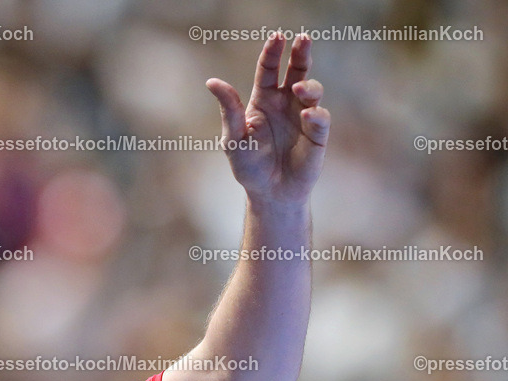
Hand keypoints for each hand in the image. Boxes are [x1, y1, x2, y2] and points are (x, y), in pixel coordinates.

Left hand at [206, 33, 329, 206]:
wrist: (269, 193)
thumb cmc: (249, 165)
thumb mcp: (233, 138)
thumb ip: (228, 109)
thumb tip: (212, 81)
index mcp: (263, 100)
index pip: (269, 70)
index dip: (273, 52)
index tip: (277, 37)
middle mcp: (286, 103)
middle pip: (296, 70)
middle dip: (300, 54)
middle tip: (303, 39)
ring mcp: (303, 116)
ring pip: (312, 90)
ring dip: (308, 85)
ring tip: (299, 88)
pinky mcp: (317, 134)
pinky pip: (320, 118)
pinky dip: (315, 115)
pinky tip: (307, 115)